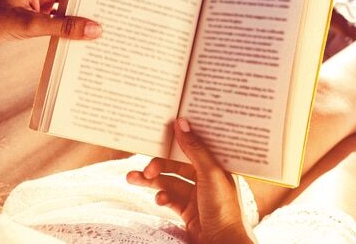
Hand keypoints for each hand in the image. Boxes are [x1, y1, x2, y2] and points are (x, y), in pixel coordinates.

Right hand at [127, 118, 252, 243]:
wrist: (222, 241)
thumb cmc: (224, 207)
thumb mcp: (209, 173)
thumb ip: (194, 149)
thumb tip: (181, 123)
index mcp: (218, 166)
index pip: (196, 147)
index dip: (179, 139)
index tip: (160, 132)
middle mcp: (208, 179)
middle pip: (177, 165)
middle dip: (158, 165)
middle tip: (144, 168)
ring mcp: (198, 196)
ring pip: (170, 182)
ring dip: (152, 181)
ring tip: (132, 179)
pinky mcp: (189, 211)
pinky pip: (170, 199)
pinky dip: (162, 197)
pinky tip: (160, 200)